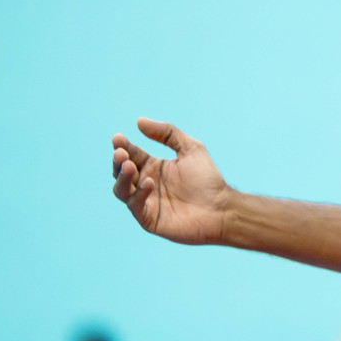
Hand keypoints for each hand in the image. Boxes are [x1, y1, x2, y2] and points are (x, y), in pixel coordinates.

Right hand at [111, 118, 233, 243]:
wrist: (222, 208)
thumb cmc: (208, 180)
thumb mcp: (191, 149)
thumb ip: (168, 134)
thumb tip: (139, 121)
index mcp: (154, 167)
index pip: (132, 154)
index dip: (123, 146)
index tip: (118, 137)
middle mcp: (146, 183)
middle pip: (121, 171)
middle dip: (119, 160)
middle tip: (121, 152)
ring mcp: (146, 202)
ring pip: (121, 189)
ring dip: (122, 177)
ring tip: (128, 165)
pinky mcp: (149, 219)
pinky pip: (135, 205)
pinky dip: (139, 193)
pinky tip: (149, 182)